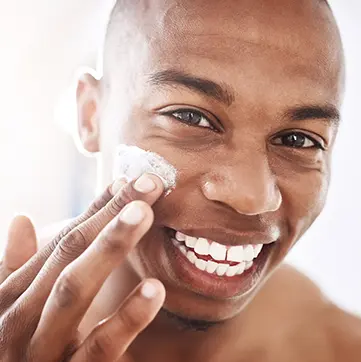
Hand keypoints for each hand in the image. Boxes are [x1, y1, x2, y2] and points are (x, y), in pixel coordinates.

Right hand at [0, 174, 165, 361]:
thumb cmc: (15, 349)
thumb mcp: (12, 308)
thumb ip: (17, 266)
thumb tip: (20, 219)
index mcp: (14, 295)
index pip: (62, 241)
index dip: (97, 209)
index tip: (127, 182)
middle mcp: (22, 316)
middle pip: (71, 253)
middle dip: (110, 215)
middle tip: (148, 183)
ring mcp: (43, 349)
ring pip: (76, 290)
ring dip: (111, 247)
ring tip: (145, 214)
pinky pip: (99, 347)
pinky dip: (126, 318)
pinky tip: (155, 288)